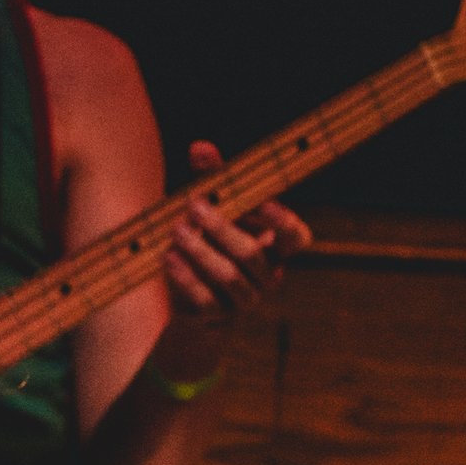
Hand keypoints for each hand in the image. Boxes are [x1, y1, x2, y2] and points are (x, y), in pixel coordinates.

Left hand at [159, 142, 308, 332]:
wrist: (194, 305)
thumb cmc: (210, 246)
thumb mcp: (212, 212)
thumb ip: (211, 180)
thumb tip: (200, 147)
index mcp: (275, 249)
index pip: (297, 238)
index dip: (285, 223)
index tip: (265, 203)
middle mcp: (267, 276)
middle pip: (251, 254)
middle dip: (221, 227)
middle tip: (193, 203)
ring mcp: (245, 300)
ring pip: (228, 277)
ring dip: (200, 251)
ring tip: (176, 230)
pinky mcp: (219, 317)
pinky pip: (205, 300)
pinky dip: (185, 278)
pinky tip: (168, 258)